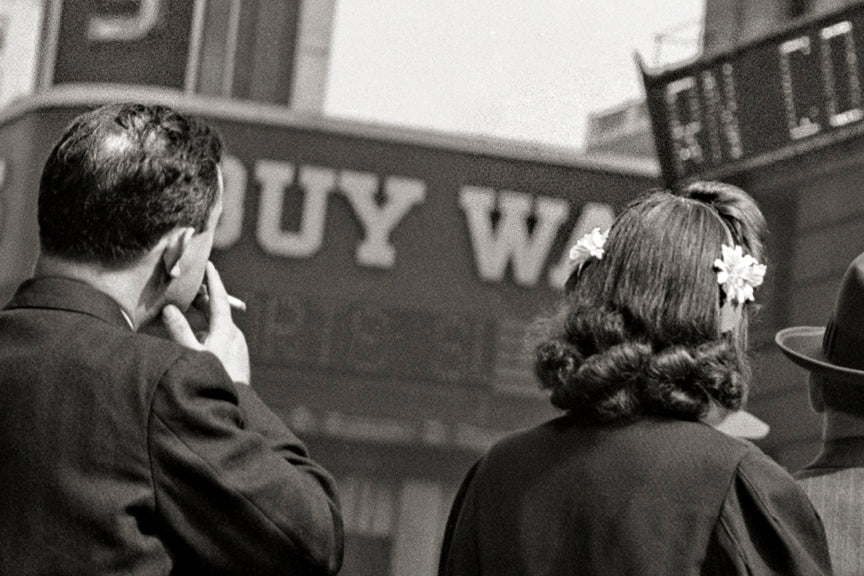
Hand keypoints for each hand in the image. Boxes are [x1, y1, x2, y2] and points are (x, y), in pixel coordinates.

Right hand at [161, 262, 250, 384]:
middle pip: (216, 312)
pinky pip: (221, 339)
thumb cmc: (212, 379)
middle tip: (186, 291)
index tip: (208, 264)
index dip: (213, 280)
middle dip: (201, 302)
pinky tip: (196, 343)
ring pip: (218, 327)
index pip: (219, 298)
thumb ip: (179, 330)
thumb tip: (169, 308)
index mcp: (226, 330)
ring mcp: (238, 346)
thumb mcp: (191, 354)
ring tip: (187, 319)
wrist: (237, 405)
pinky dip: (208, 335)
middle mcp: (235, 334)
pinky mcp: (238, 356)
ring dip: (202, 321)